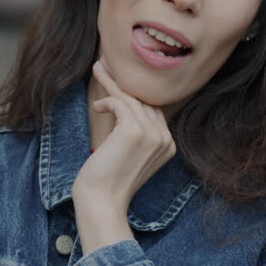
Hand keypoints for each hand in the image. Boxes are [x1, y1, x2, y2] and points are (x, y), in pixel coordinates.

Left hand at [72, 60, 176, 243]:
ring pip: (132, 98)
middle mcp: (165, 139)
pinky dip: (108, 100)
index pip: (153, 110)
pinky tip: (97, 107)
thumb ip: (131, 133)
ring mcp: (153, 135)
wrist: (101, 202)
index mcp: (167, 145)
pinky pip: (122, 103)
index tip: (119, 77)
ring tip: (97, 68)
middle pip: (144, 101)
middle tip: (107, 63)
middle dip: (124, 81)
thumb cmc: (107, 180)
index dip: (135, 93)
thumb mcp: (126, 154)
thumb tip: (118, 105)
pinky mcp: (135, 131)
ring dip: (112, 82)